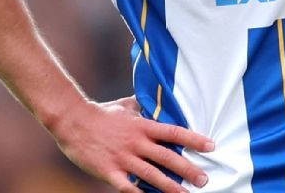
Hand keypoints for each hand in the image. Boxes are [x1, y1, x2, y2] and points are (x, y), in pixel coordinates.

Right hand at [51, 95, 215, 192]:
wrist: (72, 121)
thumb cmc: (101, 113)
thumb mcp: (126, 106)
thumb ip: (144, 107)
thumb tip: (158, 101)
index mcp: (142, 126)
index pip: (174, 132)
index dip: (194, 139)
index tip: (211, 146)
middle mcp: (136, 142)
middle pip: (167, 157)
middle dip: (188, 169)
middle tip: (204, 180)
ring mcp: (123, 158)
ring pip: (151, 175)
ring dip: (170, 187)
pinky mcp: (109, 171)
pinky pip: (127, 187)